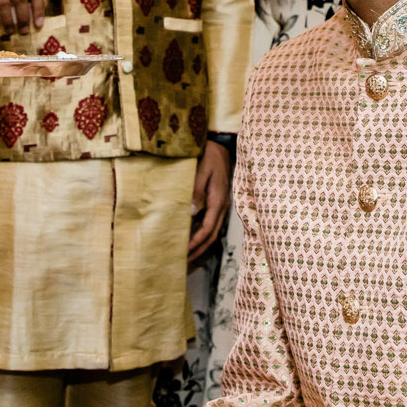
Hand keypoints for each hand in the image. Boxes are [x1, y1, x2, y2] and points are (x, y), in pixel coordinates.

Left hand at [189, 139, 233, 260]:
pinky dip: (203, 235)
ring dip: (201, 245)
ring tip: (187, 255)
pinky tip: (194, 239)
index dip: (196, 242)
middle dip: (198, 250)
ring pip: (213, 232)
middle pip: (212, 236)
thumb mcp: (202, 170)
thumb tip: (192, 212)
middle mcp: (222, 206)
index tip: (184, 252)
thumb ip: (197, 191)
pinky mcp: (219, 202)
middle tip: (184, 262)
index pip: (207, 229)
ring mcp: (222, 205)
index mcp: (218, 201)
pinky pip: (212, 224)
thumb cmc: (210, 156)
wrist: (221, 145)